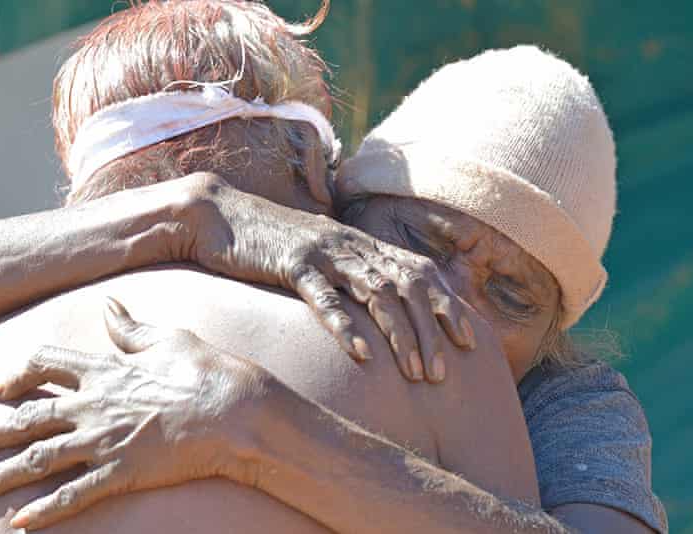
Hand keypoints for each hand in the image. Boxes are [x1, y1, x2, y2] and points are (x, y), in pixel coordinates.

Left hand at [0, 298, 270, 530]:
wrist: (235, 412)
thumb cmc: (208, 372)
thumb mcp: (168, 338)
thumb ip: (131, 326)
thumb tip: (108, 302)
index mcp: (105, 370)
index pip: (45, 366)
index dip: (15, 377)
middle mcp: (95, 405)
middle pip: (29, 419)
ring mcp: (105, 440)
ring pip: (41, 459)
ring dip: (5, 475)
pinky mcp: (122, 471)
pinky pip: (74, 494)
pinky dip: (46, 510)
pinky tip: (22, 522)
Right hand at [179, 173, 475, 382]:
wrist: (224, 216)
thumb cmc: (274, 243)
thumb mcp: (321, 257)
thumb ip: (350, 275)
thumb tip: (379, 307)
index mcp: (362, 243)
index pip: (420, 270)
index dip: (448, 304)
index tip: (468, 340)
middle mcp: (351, 245)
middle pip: (407, 286)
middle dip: (430, 331)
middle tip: (440, 373)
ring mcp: (323, 252)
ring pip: (376, 292)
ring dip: (400, 334)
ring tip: (414, 372)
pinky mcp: (291, 264)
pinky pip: (324, 296)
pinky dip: (345, 325)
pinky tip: (360, 353)